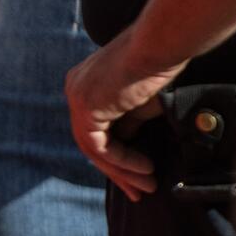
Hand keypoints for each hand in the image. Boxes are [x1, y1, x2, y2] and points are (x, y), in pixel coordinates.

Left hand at [64, 29, 185, 199]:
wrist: (160, 43)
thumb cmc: (159, 62)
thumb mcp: (141, 100)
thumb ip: (129, 122)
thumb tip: (127, 144)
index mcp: (85, 82)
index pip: (95, 128)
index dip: (117, 155)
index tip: (141, 173)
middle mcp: (76, 88)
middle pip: (91, 142)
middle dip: (118, 171)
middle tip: (139, 192)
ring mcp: (77, 98)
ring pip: (94, 149)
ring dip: (123, 171)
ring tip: (147, 187)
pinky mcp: (86, 108)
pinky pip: (100, 147)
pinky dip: (123, 161)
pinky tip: (145, 169)